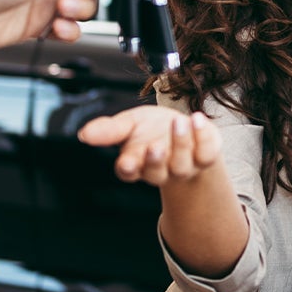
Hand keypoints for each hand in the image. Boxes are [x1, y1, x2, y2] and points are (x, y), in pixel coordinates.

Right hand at [76, 106, 223, 187]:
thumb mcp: (128, 124)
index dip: (128, 169)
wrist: (184, 127)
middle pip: (157, 172)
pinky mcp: (205, 158)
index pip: (128, 172)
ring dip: (181, 143)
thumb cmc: (151, 128)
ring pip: (182, 164)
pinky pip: (207, 154)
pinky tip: (198, 119)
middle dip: (156, 160)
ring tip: (179, 122)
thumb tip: (85, 134)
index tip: (127, 162)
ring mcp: (185, 167)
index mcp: (136, 163)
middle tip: (155, 145)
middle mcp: (160, 170)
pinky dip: (204, 137)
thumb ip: (110, 130)